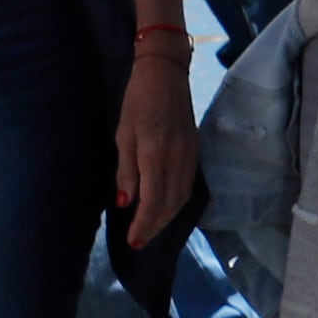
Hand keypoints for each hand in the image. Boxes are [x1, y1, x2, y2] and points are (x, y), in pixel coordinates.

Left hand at [117, 55, 197, 246]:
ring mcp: (189, 155)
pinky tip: (166, 205)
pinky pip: (188, 184)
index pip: (153, 200)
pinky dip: (177, 201)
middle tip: (140, 241)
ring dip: (167, 216)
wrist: (166, 75)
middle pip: (171, 203)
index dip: (144, 224)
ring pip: (182, 196)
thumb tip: (125, 202)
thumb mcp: (123, 134)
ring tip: (151, 227)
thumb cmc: (137, 101)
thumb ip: (126, 170)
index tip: (134, 242)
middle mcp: (177, 158)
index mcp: (156, 154)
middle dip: (156, 226)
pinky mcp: (194, 151)